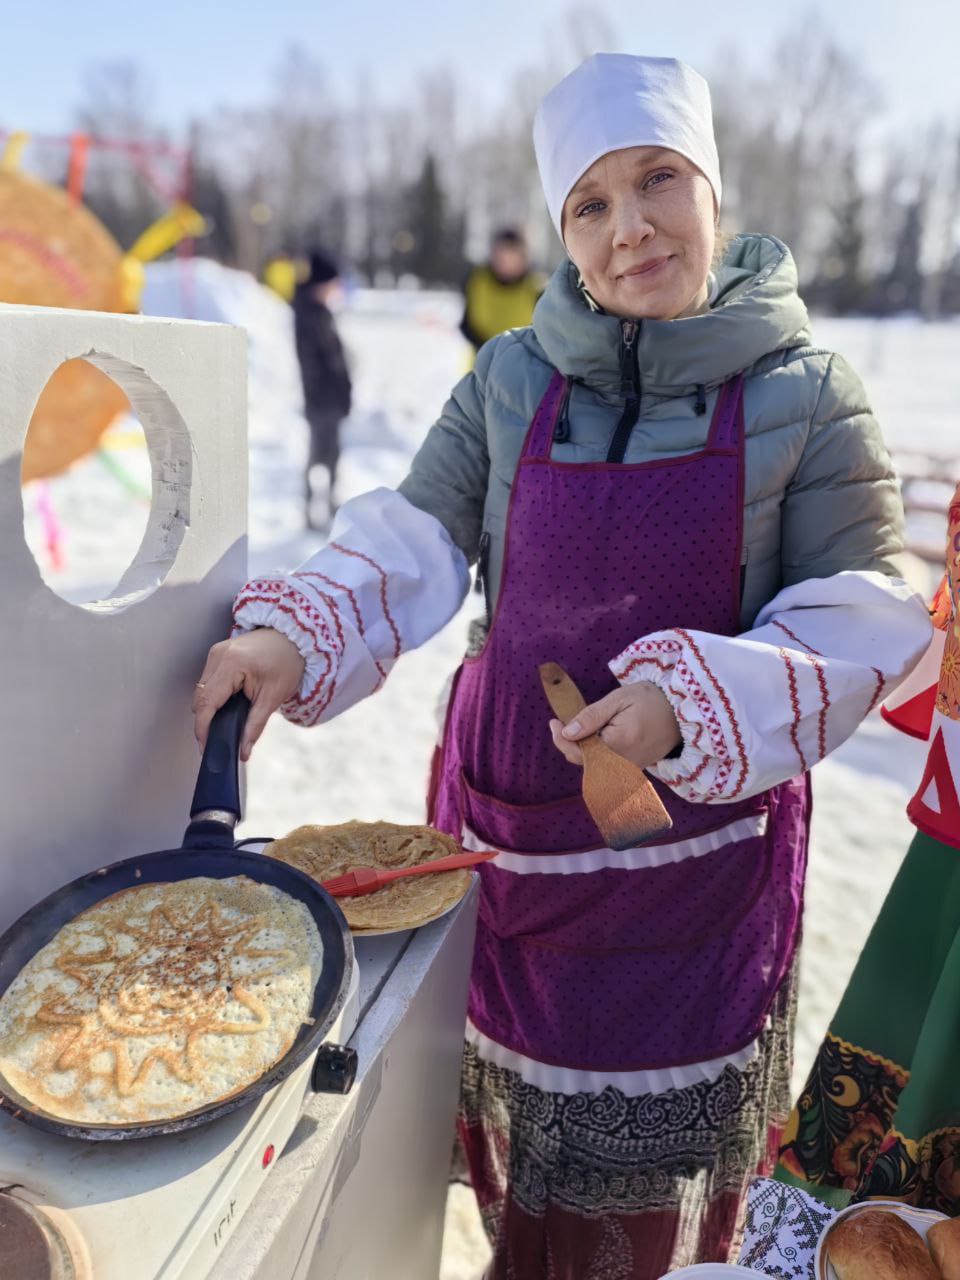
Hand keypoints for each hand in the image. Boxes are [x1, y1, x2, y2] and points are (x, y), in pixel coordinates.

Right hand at [192, 628, 305, 760]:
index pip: (207, 702)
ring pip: (201, 690)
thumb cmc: (287, 662)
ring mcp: (216, 653)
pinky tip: (225, 708)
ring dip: (208, 709)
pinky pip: (208, 681)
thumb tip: (243, 752)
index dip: (203, 728)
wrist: (294, 637)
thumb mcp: (273, 697)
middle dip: (205, 721)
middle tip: (216, 741)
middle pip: (200, 697)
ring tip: (222, 726)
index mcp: (231, 664)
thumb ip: (255, 726)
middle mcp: (218, 655)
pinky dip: (213, 697)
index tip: (206, 747)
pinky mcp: (218, 654)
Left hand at [549, 682, 681, 769]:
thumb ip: (592, 717)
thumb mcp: (618, 699)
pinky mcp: (634, 769)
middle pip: (584, 761)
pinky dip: (595, 753)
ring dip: (581, 749)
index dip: (561, 739)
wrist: (681, 711)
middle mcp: (623, 762)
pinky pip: (606, 765)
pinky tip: (594, 737)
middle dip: (569, 744)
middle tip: (561, 723)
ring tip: (578, 728)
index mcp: (619, 744)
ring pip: (594, 765)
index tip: (553, 722)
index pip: (579, 752)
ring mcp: (629, 769)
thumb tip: (567, 733)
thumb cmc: (650, 700)